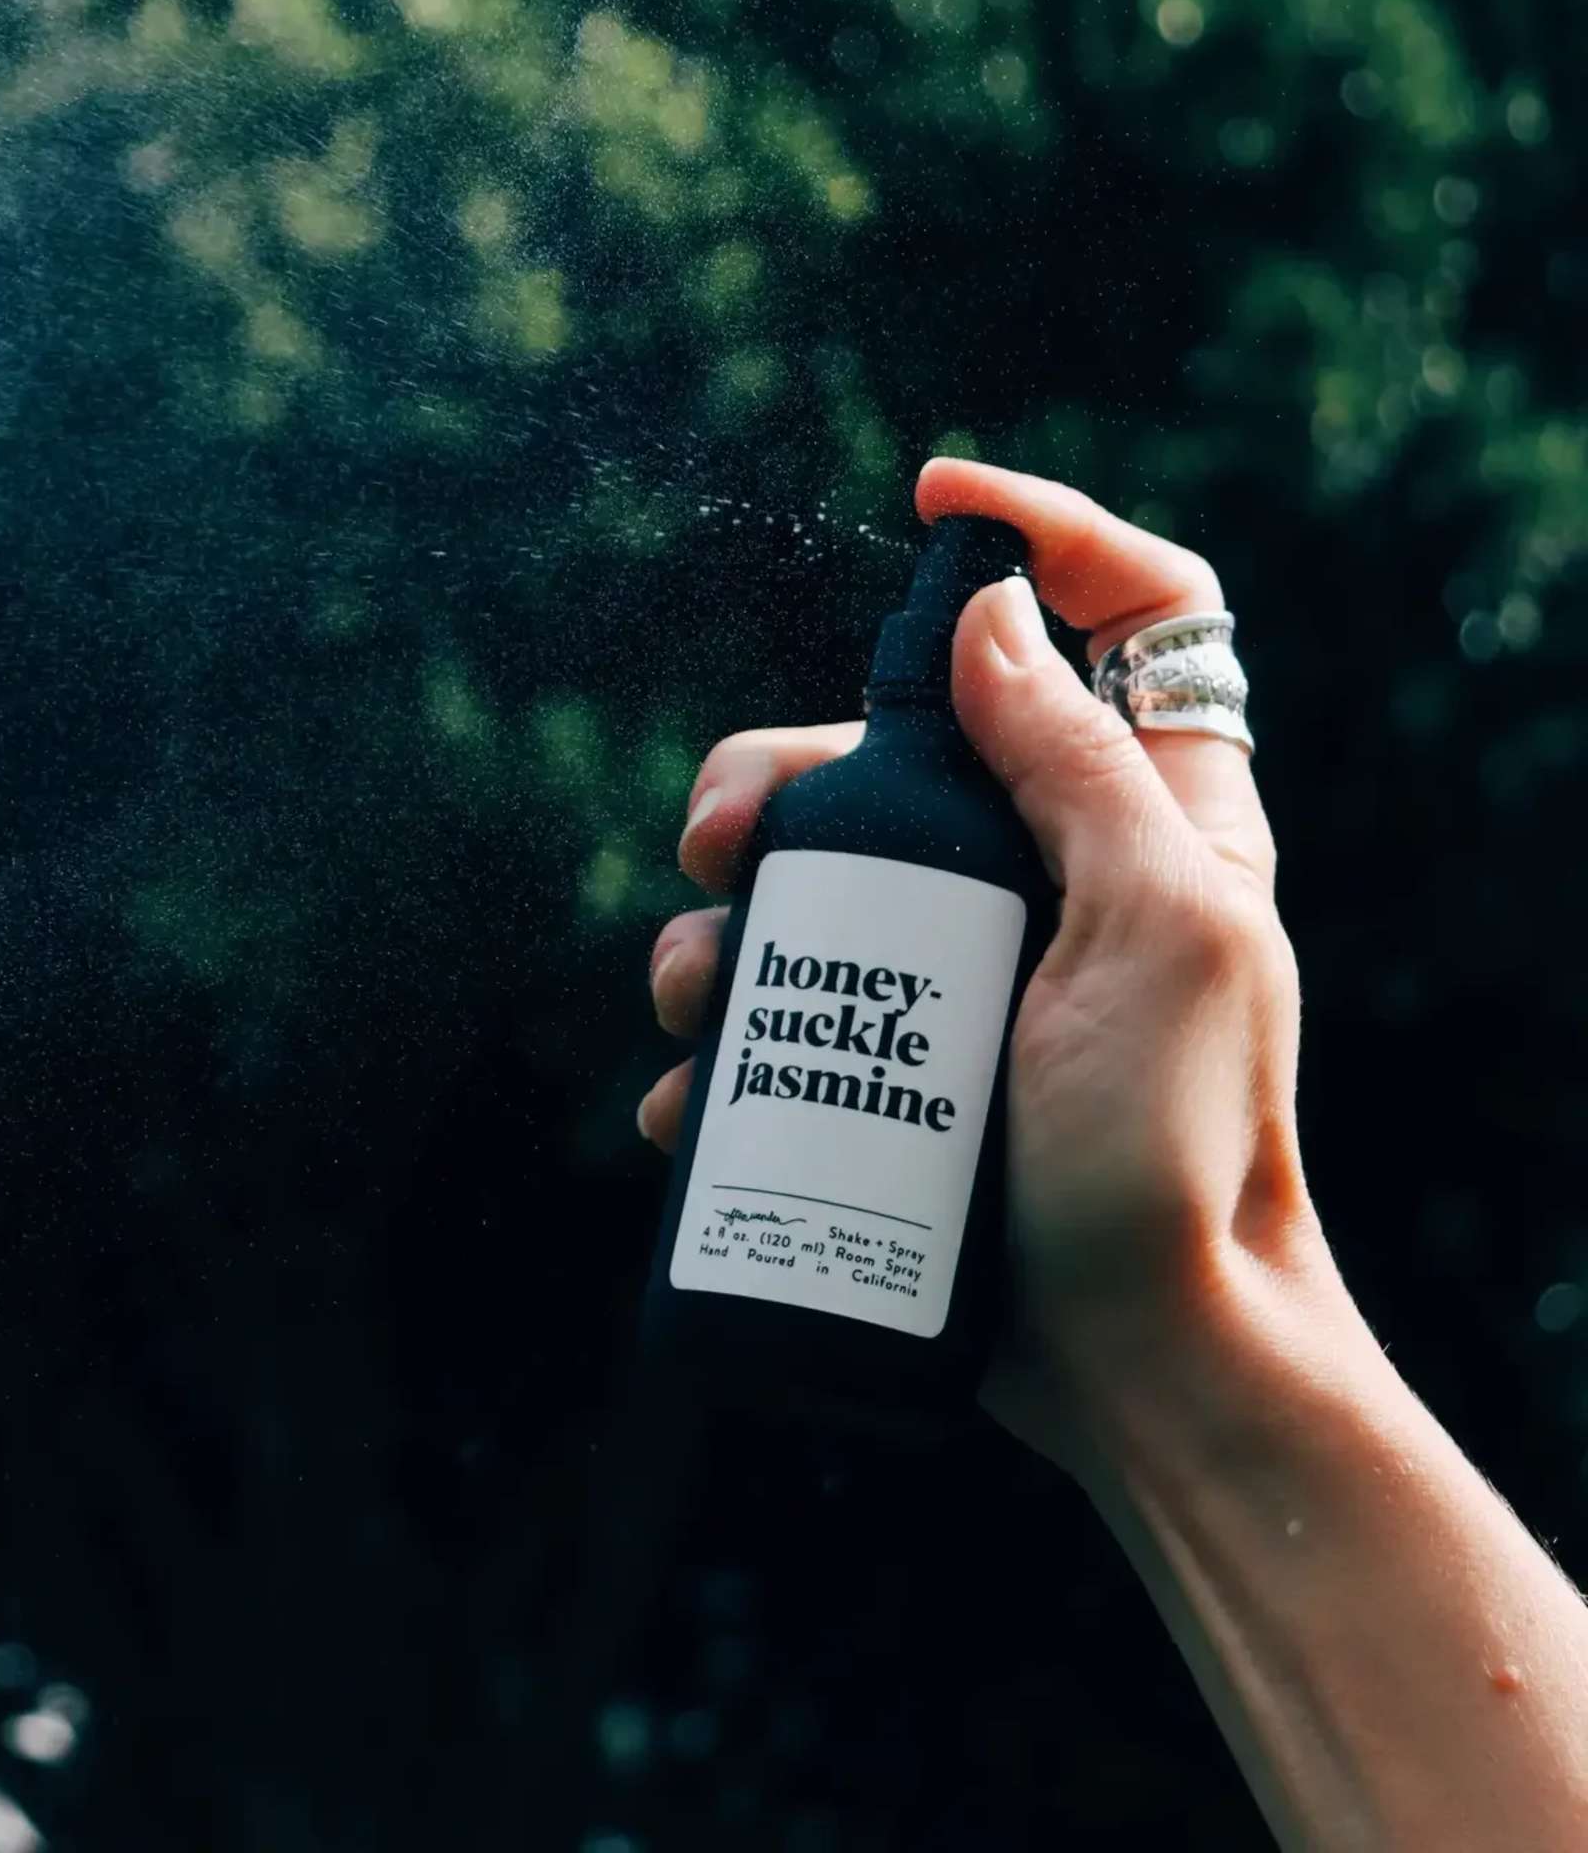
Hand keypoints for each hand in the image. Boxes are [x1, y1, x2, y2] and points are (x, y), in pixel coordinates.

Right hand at [640, 458, 1346, 1480]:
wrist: (1139, 1368)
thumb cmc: (1178, 1157)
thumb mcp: (1159, 936)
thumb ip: (1082, 766)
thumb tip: (990, 618)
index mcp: (1152, 813)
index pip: (1134, 608)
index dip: (1045, 524)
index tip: (923, 494)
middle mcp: (1047, 872)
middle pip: (890, 743)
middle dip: (772, 769)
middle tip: (714, 851)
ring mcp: (956, 972)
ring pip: (800, 882)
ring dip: (706, 927)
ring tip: (688, 1008)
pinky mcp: (886, 1066)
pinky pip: (773, 1010)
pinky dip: (708, 1044)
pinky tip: (683, 1101)